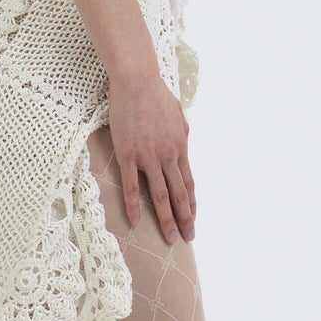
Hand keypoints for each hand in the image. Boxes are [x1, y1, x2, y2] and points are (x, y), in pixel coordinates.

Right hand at [105, 68, 195, 243]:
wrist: (137, 82)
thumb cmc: (157, 95)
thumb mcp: (179, 115)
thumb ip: (181, 135)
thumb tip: (183, 146)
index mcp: (180, 147)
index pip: (189, 182)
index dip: (192, 203)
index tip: (194, 218)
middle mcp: (167, 156)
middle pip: (179, 194)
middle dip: (185, 218)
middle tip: (188, 237)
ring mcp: (147, 157)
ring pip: (159, 195)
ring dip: (166, 219)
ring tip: (169, 238)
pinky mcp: (127, 154)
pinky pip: (131, 186)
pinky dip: (134, 205)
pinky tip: (137, 221)